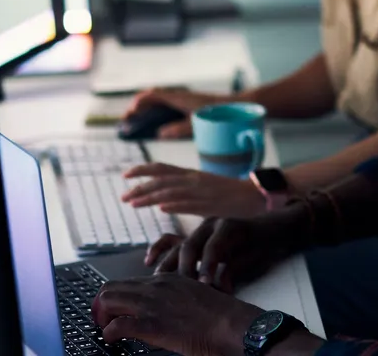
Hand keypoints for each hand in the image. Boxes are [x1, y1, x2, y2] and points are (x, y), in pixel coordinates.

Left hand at [92, 273, 262, 355]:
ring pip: (107, 300)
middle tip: (105, 320)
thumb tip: (165, 313)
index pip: (129, 282)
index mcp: (168, 279)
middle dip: (103, 304)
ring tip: (107, 328)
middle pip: (112, 286)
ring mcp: (152, 304)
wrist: (234, 327)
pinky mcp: (151, 325)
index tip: (117, 311)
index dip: (119, 298)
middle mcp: (156, 287)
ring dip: (102, 316)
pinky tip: (114, 340)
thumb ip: (177, 299)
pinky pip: (116, 326)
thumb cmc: (223, 318)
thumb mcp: (196, 298)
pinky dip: (109, 334)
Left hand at [122, 163, 264, 217]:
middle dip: (139, 187)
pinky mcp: (211, 204)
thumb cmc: (230, 193)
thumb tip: (164, 201)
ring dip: (149, 197)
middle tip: (123, 196)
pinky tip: (161, 208)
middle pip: (161, 180)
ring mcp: (201, 192)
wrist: (255, 194)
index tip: (125, 175)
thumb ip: (185, 191)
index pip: (161, 168)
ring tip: (133, 204)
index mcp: (191, 174)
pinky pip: (189, 204)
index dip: (142, 170)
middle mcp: (193, 180)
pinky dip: (174, 205)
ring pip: (170, 192)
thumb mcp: (204, 187)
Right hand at [127, 88, 228, 138]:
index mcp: (178, 98)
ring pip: (157, 98)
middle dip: (137, 104)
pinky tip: (153, 119)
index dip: (139, 103)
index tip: (130, 112)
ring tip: (135, 118)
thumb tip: (160, 134)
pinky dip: (154, 107)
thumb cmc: (216, 114)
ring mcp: (181, 98)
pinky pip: (164, 101)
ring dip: (145, 105)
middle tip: (127, 118)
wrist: (232, 105)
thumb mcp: (196, 123)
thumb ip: (178, 129)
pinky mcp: (185, 102)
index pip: (152, 95)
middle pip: (151, 95)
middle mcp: (178, 95)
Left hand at [144, 214, 305, 292]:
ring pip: (195, 245)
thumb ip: (207, 273)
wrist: (278, 232)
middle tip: (170, 290)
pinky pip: (219, 247)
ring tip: (192, 287)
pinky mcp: (234, 226)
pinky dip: (215, 266)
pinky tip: (216, 282)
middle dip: (173, 269)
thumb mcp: (225, 263)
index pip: (170, 243)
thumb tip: (189, 293)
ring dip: (192, 269)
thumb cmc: (250, 249)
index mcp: (199, 236)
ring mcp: (219, 225)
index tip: (147, 268)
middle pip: (181, 247)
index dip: (157, 254)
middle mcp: (205, 228)